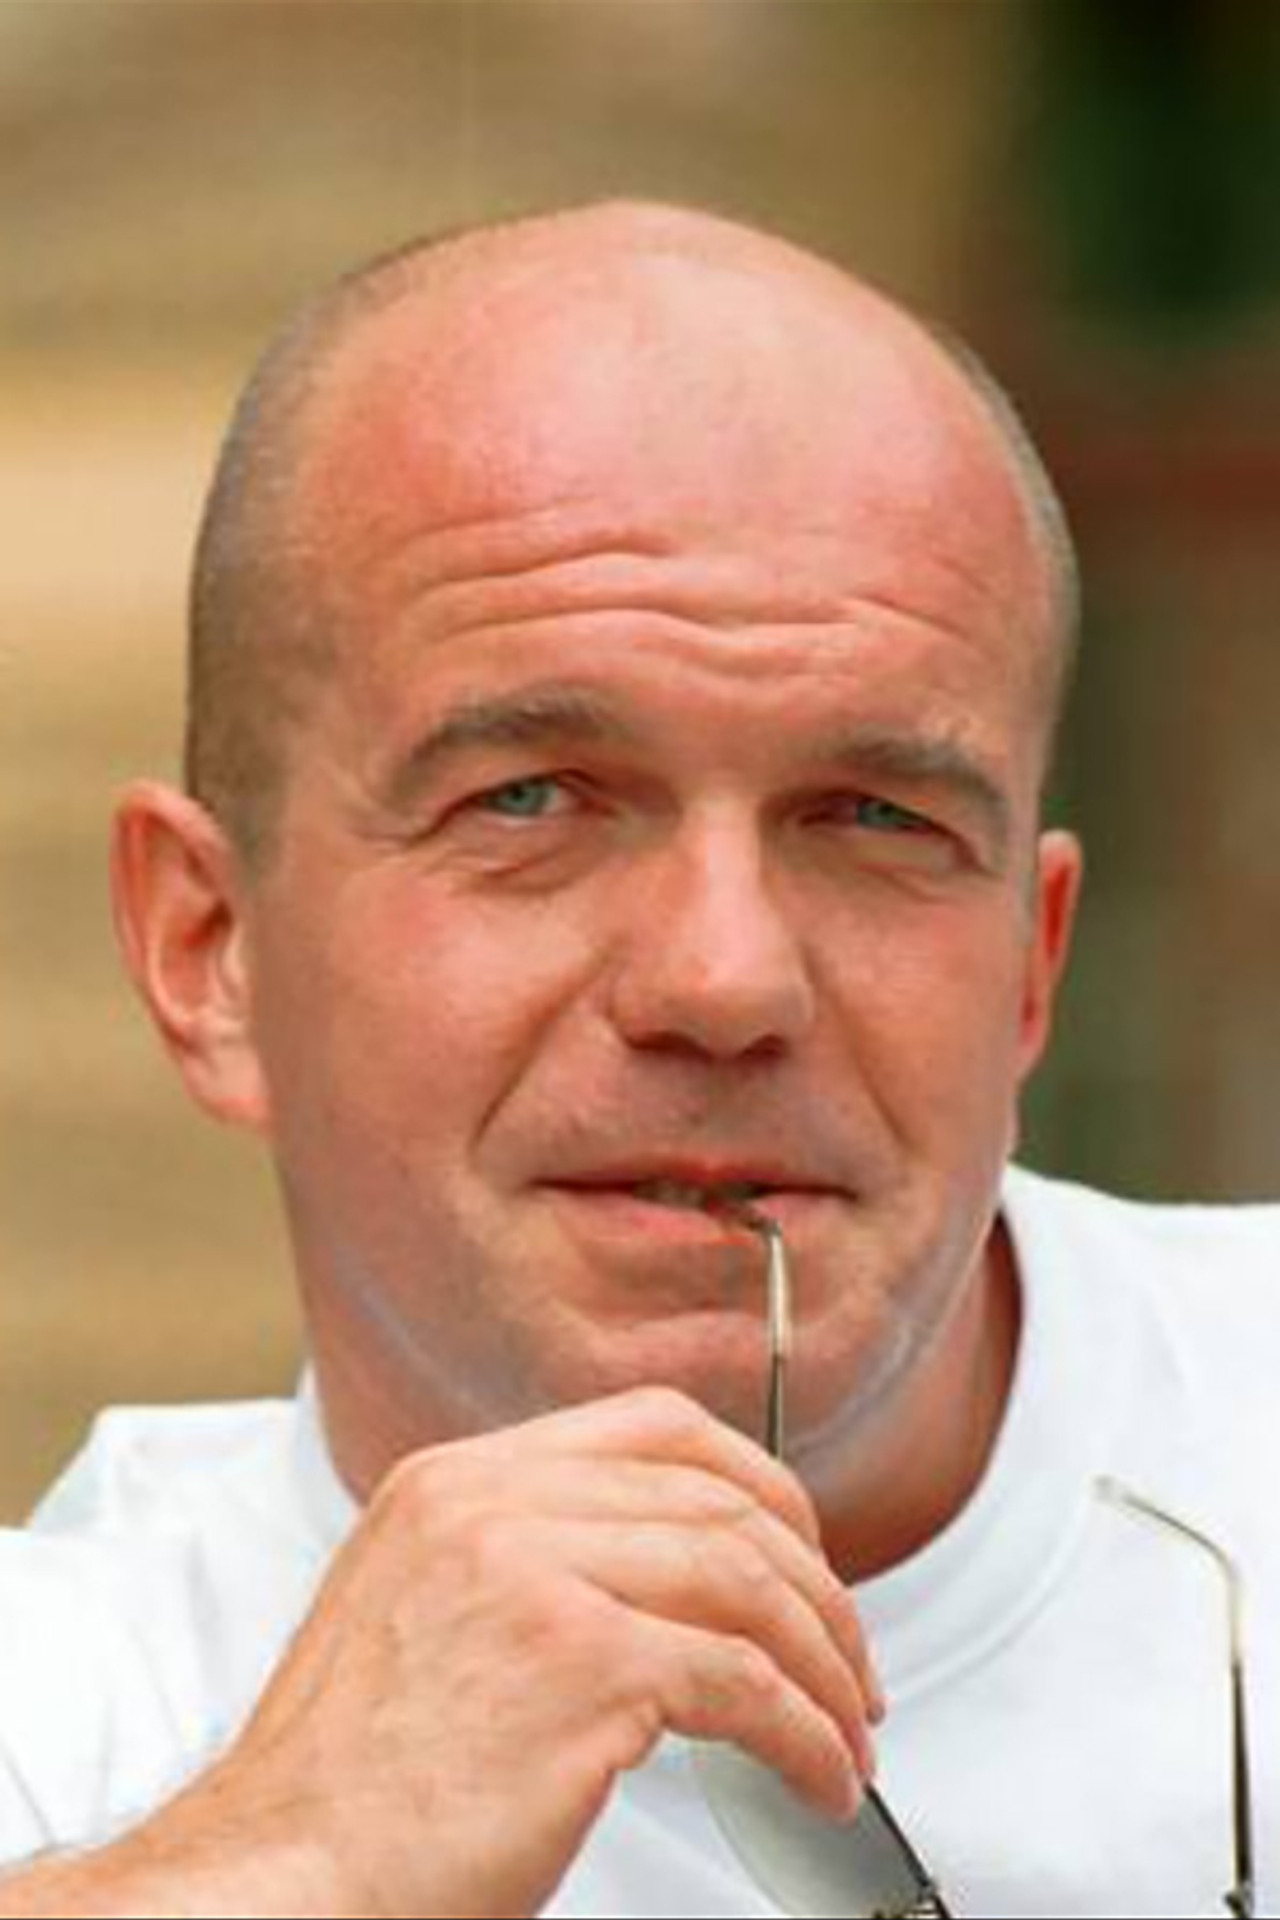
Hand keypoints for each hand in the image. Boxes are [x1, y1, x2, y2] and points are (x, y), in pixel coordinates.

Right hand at [4, 1388, 881, 1918]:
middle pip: (717, 1496)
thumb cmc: (351, 1785)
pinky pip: (746, 1683)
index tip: (799, 1548)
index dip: (755, 1483)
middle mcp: (495, 1503)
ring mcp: (538, 1573)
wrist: (277, 1878)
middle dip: (812, 1581)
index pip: (654, 1428)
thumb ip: (521, 1560)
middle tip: (846, 1657)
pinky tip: (819, 1774)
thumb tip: (662, 1572)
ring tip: (846, 1727)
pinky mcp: (581, 1664)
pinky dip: (806, 1733)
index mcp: (457, 1480)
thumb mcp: (418, 1613)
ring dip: (824, 1661)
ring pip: (746, 1580)